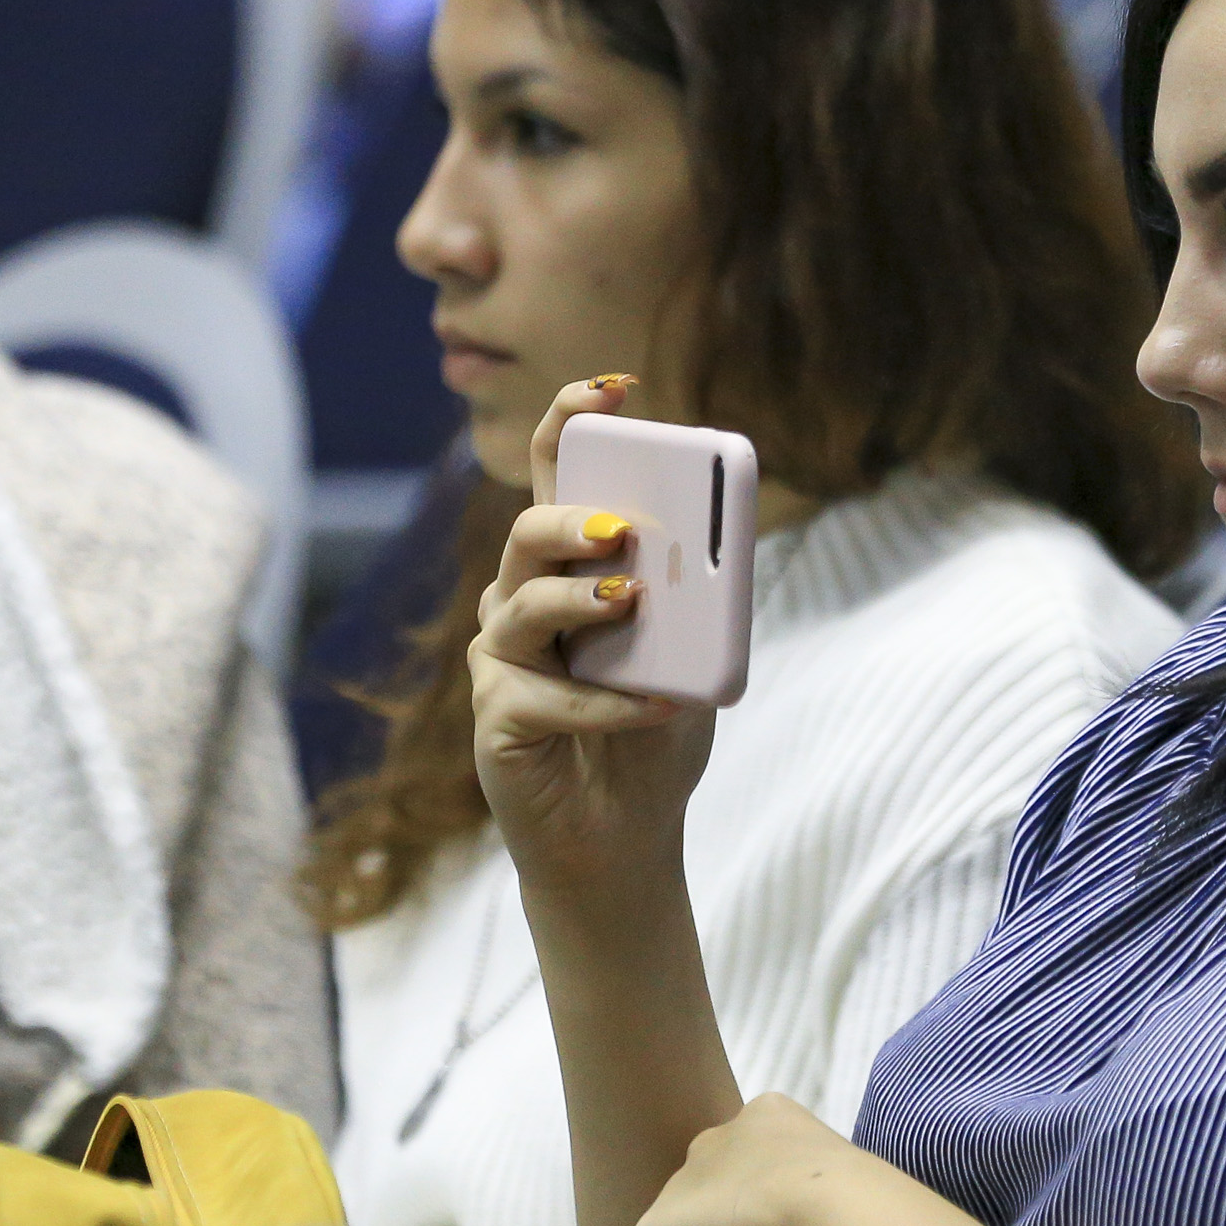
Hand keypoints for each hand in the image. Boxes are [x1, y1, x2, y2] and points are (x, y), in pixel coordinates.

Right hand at [469, 376, 716, 886]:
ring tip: (631, 604)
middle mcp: (521, 602)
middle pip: (527, 533)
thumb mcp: (692, 655)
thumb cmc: (652, 731)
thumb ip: (701, 602)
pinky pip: (545, 698)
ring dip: (582, 602)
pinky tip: (652, 709)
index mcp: (567, 568)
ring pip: (521, 604)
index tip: (614, 389)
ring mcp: (502, 662)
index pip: (556, 475)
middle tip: (622, 529)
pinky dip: (606, 703)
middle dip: (570, 519)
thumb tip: (726, 548)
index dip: (572, 421)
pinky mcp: (500, 721)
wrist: (625, 837)